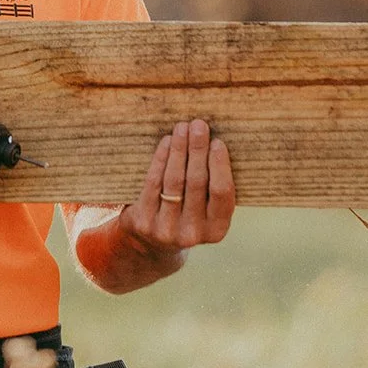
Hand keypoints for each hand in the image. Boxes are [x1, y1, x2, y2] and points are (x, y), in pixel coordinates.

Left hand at [117, 119, 234, 267]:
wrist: (150, 242)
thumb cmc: (186, 214)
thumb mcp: (205, 211)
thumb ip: (213, 186)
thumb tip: (216, 141)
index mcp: (217, 230)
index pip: (222, 194)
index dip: (220, 166)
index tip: (218, 142)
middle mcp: (193, 233)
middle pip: (197, 183)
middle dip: (198, 150)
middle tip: (199, 125)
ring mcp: (167, 229)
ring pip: (174, 180)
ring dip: (179, 150)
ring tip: (182, 128)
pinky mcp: (144, 221)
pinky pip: (153, 183)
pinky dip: (161, 159)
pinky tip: (167, 142)